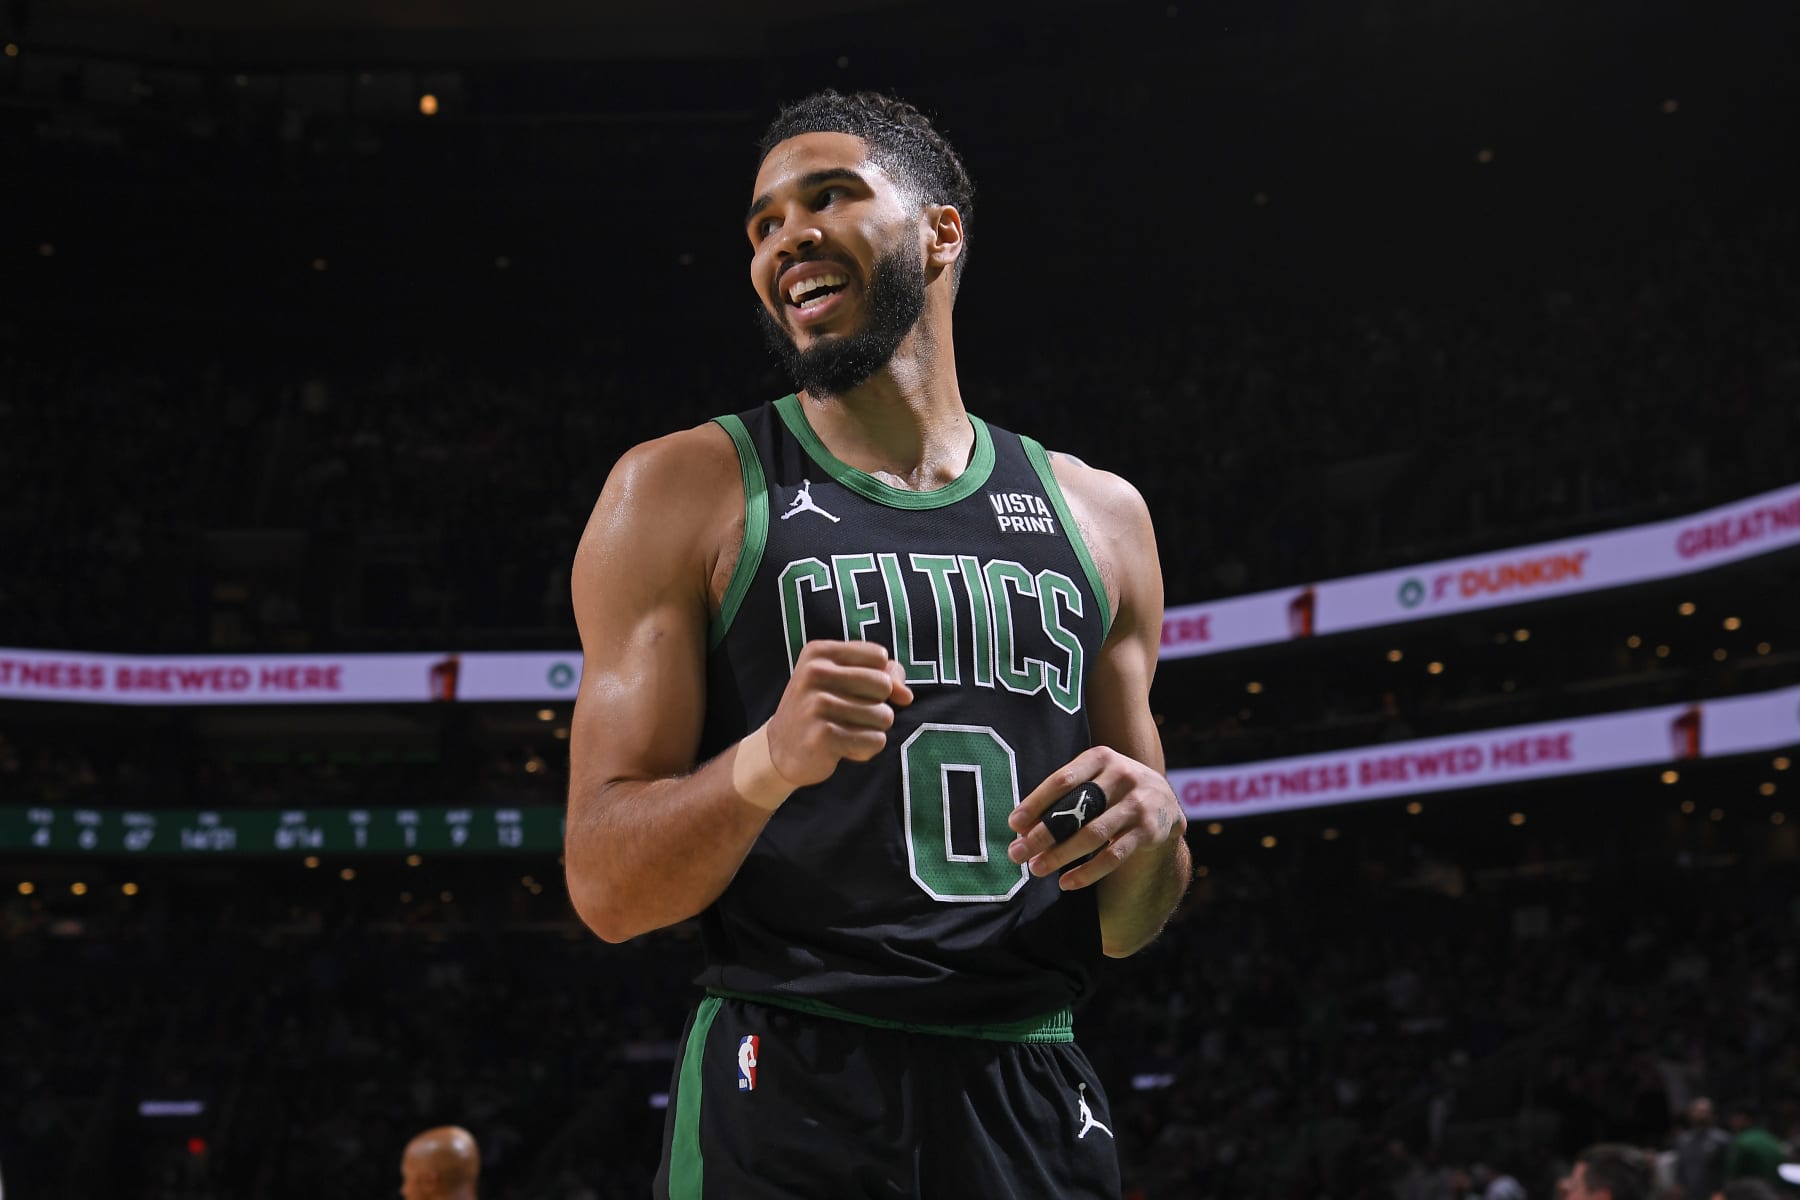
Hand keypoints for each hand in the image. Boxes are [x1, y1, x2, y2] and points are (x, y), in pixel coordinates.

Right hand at [765, 640, 912, 786]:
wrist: (780, 750)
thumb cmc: (822, 710)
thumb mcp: (844, 680)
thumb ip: (883, 675)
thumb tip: (906, 696)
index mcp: (818, 652)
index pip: (879, 656)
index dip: (880, 677)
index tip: (859, 692)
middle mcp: (815, 673)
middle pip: (884, 685)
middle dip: (878, 705)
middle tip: (852, 715)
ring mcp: (817, 705)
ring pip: (884, 716)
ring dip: (872, 730)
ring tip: (845, 731)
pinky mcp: (824, 736)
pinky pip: (875, 741)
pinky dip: (866, 749)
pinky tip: (842, 748)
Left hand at [1006, 747, 1185, 890]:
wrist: (1165, 803)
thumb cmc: (1113, 790)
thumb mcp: (1093, 779)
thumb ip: (1063, 797)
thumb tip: (1021, 828)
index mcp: (1101, 758)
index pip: (1062, 780)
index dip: (1036, 803)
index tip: (1014, 824)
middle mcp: (1122, 776)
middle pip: (1076, 809)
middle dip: (1043, 834)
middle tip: (1017, 854)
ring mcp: (1138, 804)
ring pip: (1093, 835)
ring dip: (1061, 855)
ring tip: (1036, 869)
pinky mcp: (1150, 831)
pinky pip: (1114, 856)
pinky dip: (1088, 872)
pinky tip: (1066, 882)